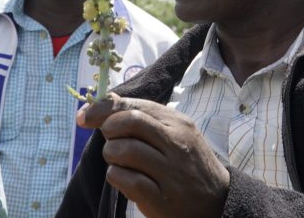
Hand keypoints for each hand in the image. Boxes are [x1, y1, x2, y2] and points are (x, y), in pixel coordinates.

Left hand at [78, 93, 230, 217]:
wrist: (218, 201)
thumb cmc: (187, 163)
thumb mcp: (174, 134)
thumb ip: (143, 118)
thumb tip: (106, 101)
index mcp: (178, 123)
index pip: (134, 106)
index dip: (103, 109)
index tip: (84, 116)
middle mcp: (176, 144)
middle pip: (130, 122)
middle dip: (109, 130)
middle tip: (109, 141)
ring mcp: (171, 172)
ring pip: (124, 150)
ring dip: (111, 155)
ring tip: (117, 161)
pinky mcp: (162, 199)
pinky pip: (126, 179)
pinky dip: (115, 176)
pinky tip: (122, 177)